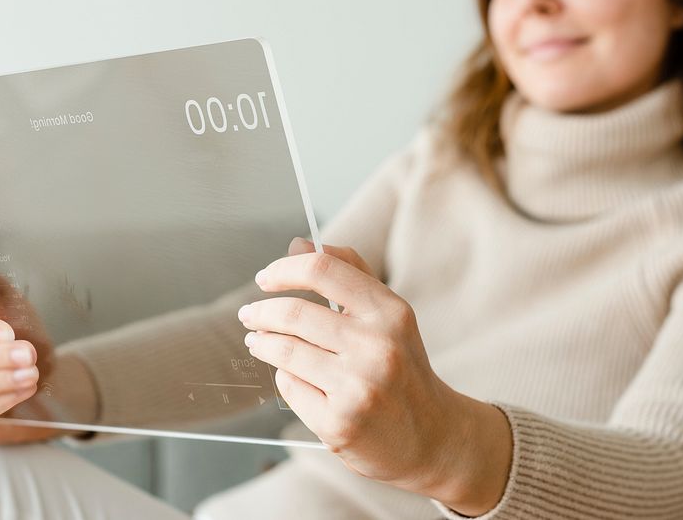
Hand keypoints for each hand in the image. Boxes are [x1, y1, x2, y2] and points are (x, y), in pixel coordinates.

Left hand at [238, 238, 510, 512]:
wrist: (432, 438)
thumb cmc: (402, 367)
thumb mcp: (387, 316)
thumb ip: (347, 275)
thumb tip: (299, 244)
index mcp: (390, 312)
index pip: (323, 270)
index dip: (285, 269)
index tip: (265, 277)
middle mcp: (377, 347)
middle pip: (293, 313)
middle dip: (260, 311)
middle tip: (249, 314)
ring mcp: (358, 388)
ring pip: (284, 351)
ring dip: (262, 343)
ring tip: (258, 341)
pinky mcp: (339, 424)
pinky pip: (290, 388)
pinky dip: (285, 378)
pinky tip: (296, 379)